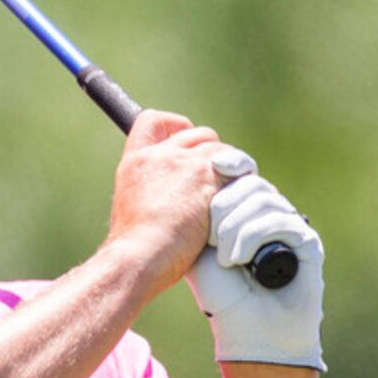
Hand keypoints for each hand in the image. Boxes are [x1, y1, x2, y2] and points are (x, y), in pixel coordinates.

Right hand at [107, 110, 229, 296]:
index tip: (187, 144)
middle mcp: (159, 156)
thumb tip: (177, 197)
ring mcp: (184, 164)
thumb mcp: (135, 210)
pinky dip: (242, 185)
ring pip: (223, 151)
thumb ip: (154, 191)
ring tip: (231, 196)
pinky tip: (238, 206)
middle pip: (199, 133)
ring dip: (233, 170)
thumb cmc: (137, 249)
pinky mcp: (207, 178)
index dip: (176, 126)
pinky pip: (237, 171)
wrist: (139, 257)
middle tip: (219, 179)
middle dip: (213, 152)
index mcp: (136, 162)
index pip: (153, 120)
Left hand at [186, 172, 325, 368]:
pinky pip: (281, 220)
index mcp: (246, 213)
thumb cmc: (222, 296)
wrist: (248, 331)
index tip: (215, 165)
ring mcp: (291, 227)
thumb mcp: (198, 251)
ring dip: (235, 227)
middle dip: (224, 206)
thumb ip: (196, 218)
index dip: (233, 164)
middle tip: (211, 239)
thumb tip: (192, 181)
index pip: (243, 173)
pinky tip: (240, 260)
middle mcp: (272, 215)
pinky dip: (253, 236)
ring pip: (264, 199)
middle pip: (252, 183)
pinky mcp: (308, 242)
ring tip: (226, 259)